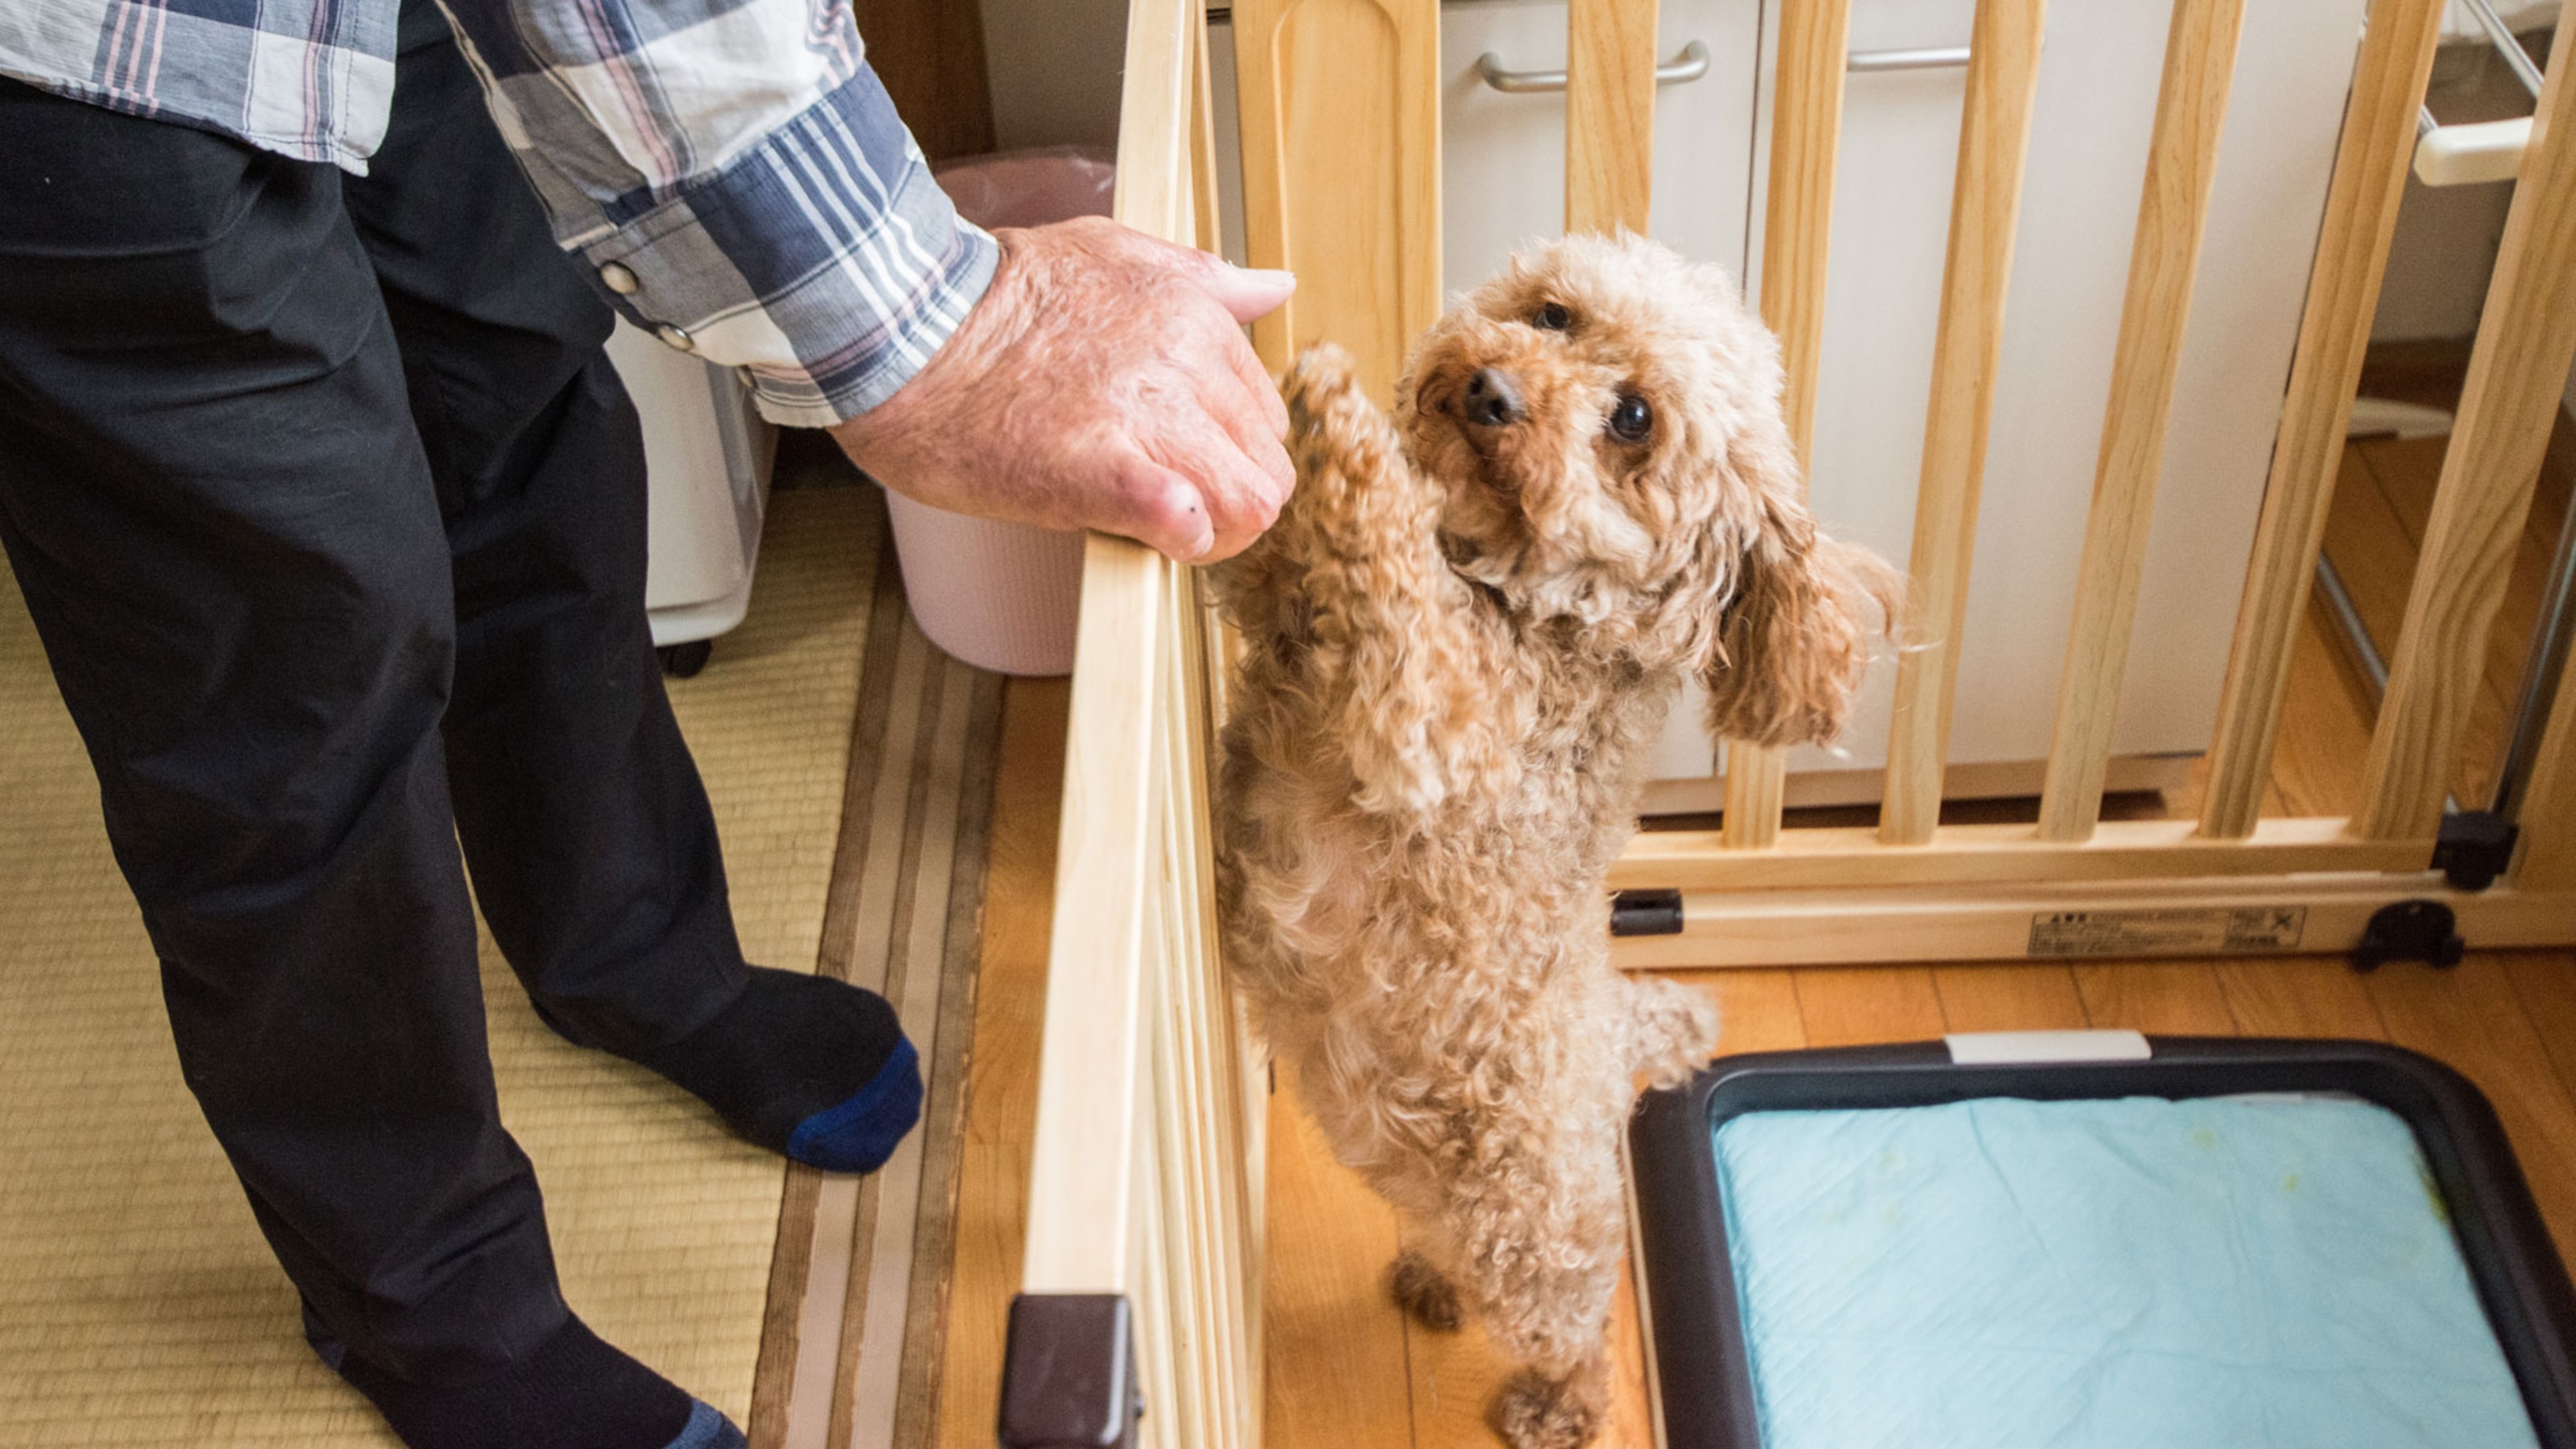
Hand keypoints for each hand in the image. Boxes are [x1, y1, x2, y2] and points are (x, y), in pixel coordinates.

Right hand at [831, 216, 1295, 561]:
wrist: (903, 331)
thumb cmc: (995, 297)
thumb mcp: (1114, 253)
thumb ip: (1203, 278)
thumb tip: (1275, 286)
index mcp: (1194, 312)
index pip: (1264, 413)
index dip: (1227, 449)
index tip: (1178, 457)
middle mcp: (1186, 361)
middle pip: (1267, 465)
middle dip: (1228, 495)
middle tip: (1169, 503)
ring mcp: (1151, 418)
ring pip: (1250, 503)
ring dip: (1214, 530)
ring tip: (1159, 526)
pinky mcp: (1107, 474)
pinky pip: (1189, 522)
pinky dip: (1180, 541)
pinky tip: (1143, 532)